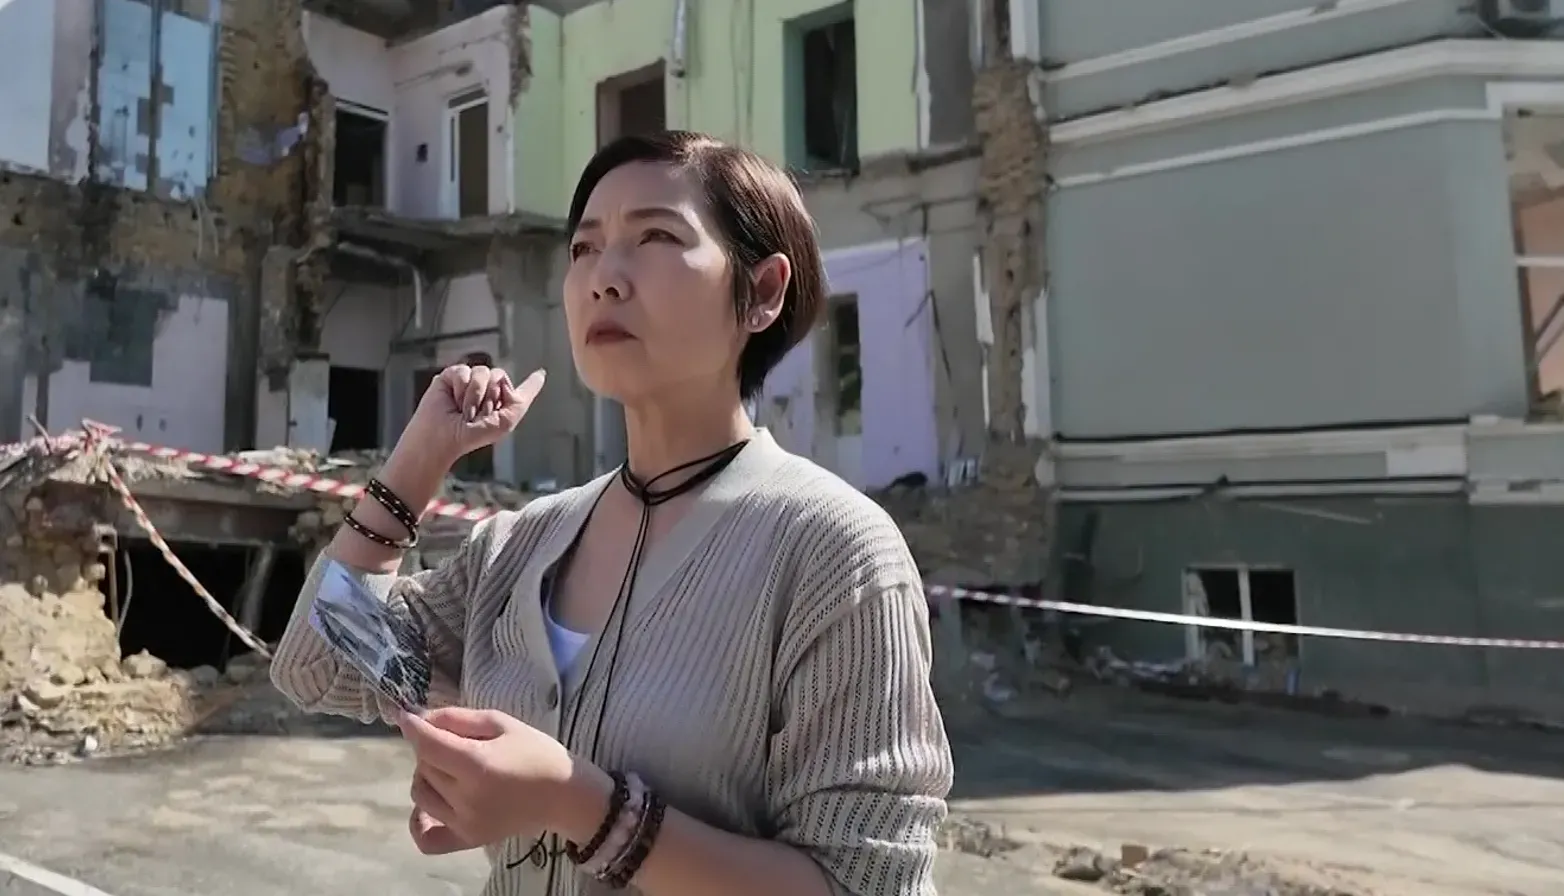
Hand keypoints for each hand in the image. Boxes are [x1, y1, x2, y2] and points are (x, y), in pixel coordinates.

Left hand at [396, 707, 608, 853]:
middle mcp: (466, 798)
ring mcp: (465, 823)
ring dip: (427, 775)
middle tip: (451, 739)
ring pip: (421, 794)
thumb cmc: (538, 753)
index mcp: (477, 765)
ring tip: (450, 767)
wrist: (566, 796)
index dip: (413, 727)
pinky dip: (419, 821)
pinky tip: (429, 805)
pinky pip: (427, 838)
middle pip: (424, 766)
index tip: (406, 715)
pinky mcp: (468, 839)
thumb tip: (423, 718)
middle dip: (430, 747)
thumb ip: (459, 719)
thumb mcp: (503, 723)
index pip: (427, 745)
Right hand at [400, 365, 544, 469]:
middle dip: (491, 397)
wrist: (443, 439)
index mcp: (501, 404)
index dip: (531, 383)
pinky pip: (464, 372)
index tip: (541, 374)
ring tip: (465, 412)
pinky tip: (453, 402)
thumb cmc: (471, 436)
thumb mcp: (505, 422)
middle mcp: (486, 391)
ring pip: (483, 372)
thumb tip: (522, 378)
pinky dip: (461, 390)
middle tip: (477, 416)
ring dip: (475, 396)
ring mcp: (468, 382)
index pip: (518, 390)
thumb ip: (520, 400)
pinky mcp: (451, 376)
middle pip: (500, 375)